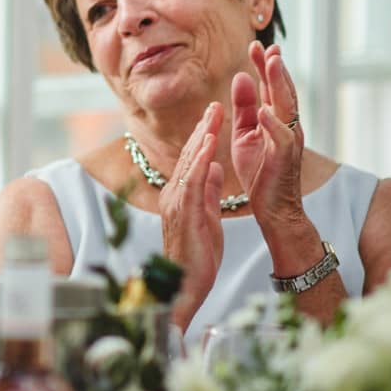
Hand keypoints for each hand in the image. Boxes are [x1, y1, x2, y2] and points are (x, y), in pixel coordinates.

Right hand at [159, 102, 225, 327]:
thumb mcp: (208, 219)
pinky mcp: (183, 212)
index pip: (193, 161)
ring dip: (202, 137)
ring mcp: (176, 203)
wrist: (185, 286)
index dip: (203, 138)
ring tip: (214, 116)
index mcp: (182, 196)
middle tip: (215, 104)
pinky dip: (200, 161)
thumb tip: (216, 169)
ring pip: (190, 163)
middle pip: (190, 155)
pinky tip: (209, 146)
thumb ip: (209, 193)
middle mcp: (174, 195)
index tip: (214, 117)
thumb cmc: (197, 258)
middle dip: (203, 129)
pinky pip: (193, 181)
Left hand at [236, 41, 306, 223]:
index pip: (271, 87)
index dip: (264, 67)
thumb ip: (244, 107)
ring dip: (279, 85)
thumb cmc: (260, 170)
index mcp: (276, 120)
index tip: (255, 45)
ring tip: (271, 64)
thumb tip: (241, 77)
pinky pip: (281, 138)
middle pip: (282, 91)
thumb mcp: (246, 133)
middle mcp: (287, 126)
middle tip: (267, 46)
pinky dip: (273, 124)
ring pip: (286, 107)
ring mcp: (288, 140)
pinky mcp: (284, 158)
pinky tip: (264, 111)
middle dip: (274, 68)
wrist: (273, 207)